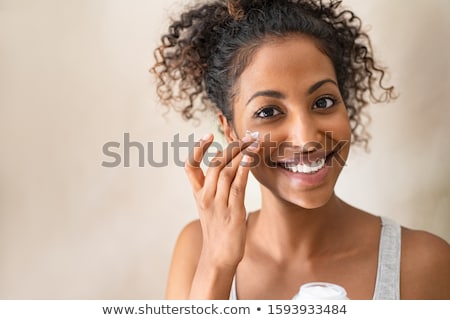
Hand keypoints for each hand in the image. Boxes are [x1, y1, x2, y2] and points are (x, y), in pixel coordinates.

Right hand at [184, 132, 258, 269]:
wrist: (218, 257)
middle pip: (215, 163)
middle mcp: (205, 196)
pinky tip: (251, 157)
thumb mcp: (209, 207)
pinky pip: (238, 184)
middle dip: (231, 147)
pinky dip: (244, 168)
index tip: (208, 135)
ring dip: (241, 154)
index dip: (197, 149)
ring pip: (227, 171)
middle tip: (246, 137)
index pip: (189, 166)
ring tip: (253, 143)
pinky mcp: (233, 211)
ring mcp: (218, 203)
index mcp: (198, 194)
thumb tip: (227, 168)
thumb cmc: (217, 230)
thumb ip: (214, 188)